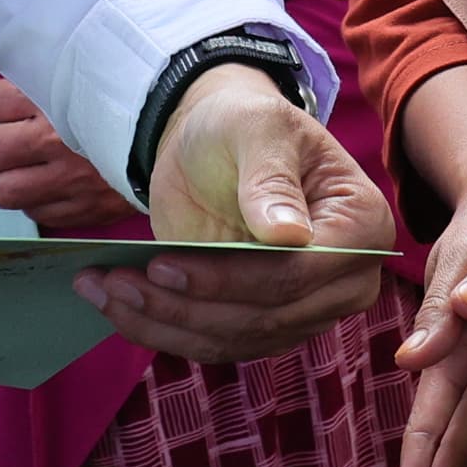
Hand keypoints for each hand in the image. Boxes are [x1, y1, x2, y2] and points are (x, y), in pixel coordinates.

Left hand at [0, 77, 137, 236]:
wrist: (184, 126)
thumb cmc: (130, 95)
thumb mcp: (85, 74)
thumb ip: (43, 74)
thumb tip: (2, 66)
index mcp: (50, 99)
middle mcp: (51, 138)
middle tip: (1, 149)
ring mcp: (66, 177)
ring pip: (6, 192)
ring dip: (10, 184)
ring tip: (25, 175)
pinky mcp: (85, 206)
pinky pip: (40, 215)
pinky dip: (41, 205)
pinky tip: (51, 193)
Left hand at [79, 66, 393, 364]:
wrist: (215, 140)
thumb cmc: (245, 123)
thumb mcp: (257, 130)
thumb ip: (271, 179)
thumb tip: (288, 236)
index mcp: (362, 227)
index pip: (298, 274)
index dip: (230, 278)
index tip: (163, 265)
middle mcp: (344, 280)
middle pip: (265, 317)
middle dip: (185, 306)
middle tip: (118, 282)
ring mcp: (303, 309)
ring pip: (234, 338)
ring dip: (164, 323)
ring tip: (104, 291)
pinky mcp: (261, 322)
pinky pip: (214, 343)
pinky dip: (161, 330)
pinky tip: (115, 305)